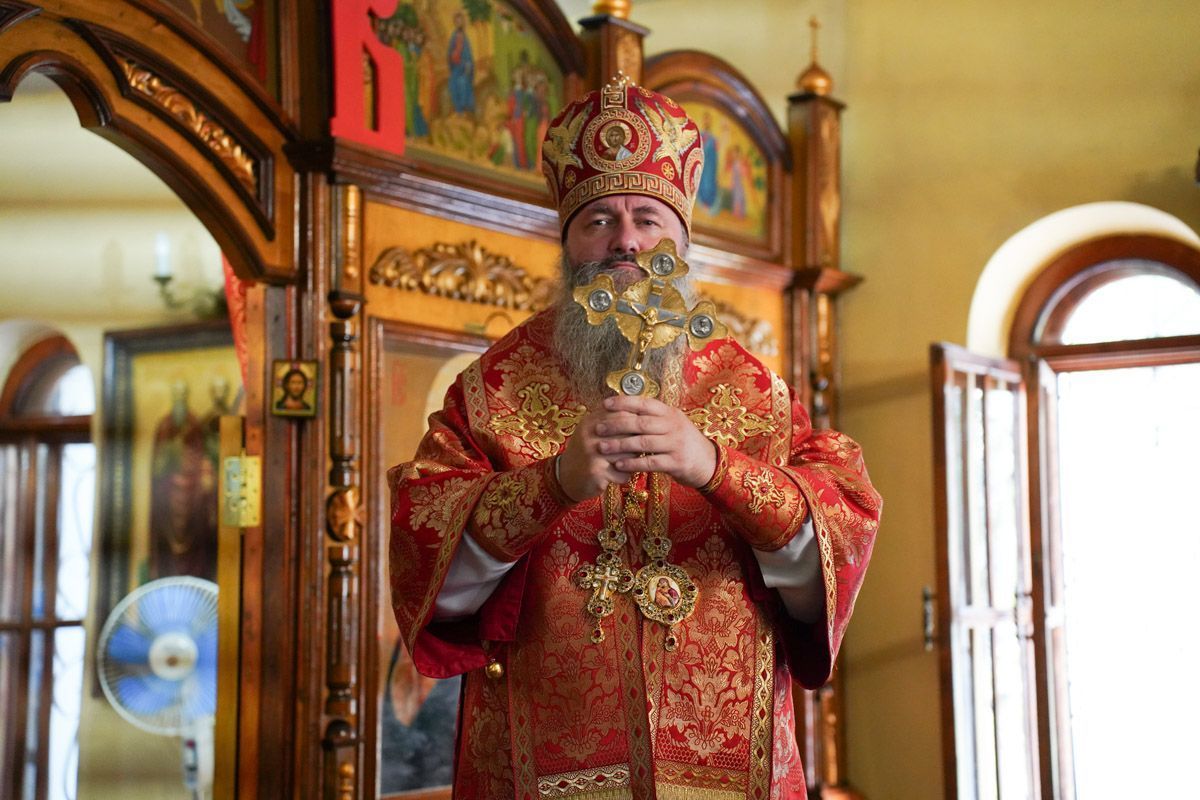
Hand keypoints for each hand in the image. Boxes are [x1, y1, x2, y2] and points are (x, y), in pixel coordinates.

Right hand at [557, 406, 629, 501]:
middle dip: (636, 444)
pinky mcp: (595, 471)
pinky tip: (615, 475)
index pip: (622, 414)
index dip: (636, 423)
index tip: (640, 432)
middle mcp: (590, 435)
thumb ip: (610, 420)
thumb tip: (638, 410)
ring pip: (629, 455)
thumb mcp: (592, 431)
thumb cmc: (586, 452)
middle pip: (628, 435)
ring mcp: (592, 453)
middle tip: (635, 451)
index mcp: (590, 422)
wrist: (566, 477)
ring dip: (631, 462)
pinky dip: (623, 476)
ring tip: (624, 464)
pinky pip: (622, 473)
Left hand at [593, 395, 715, 488]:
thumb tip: (625, 407)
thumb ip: (653, 417)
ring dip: (620, 445)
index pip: (644, 403)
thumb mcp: (673, 424)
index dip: (624, 402)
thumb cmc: (683, 442)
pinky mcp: (677, 463)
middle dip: (617, 424)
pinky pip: (650, 462)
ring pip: (643, 442)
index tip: (605, 403)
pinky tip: (618, 464)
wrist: (709, 462)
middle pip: (641, 422)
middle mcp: (674, 426)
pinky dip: (633, 463)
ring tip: (602, 447)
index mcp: (670, 413)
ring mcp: (676, 444)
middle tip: (598, 428)